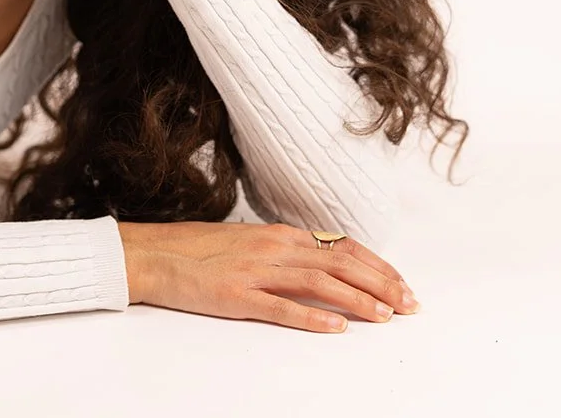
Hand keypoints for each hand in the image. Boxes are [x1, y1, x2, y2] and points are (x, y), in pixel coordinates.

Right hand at [116, 219, 417, 332]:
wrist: (150, 254)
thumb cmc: (196, 250)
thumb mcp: (248, 242)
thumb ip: (283, 252)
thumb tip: (319, 262)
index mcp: (279, 234)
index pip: (341, 246)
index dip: (376, 265)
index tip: (402, 283)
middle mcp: (274, 247)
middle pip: (340, 262)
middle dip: (381, 283)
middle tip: (410, 303)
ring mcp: (255, 271)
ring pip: (319, 282)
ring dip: (358, 299)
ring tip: (386, 315)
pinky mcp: (236, 296)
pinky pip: (281, 307)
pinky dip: (312, 316)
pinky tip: (336, 327)